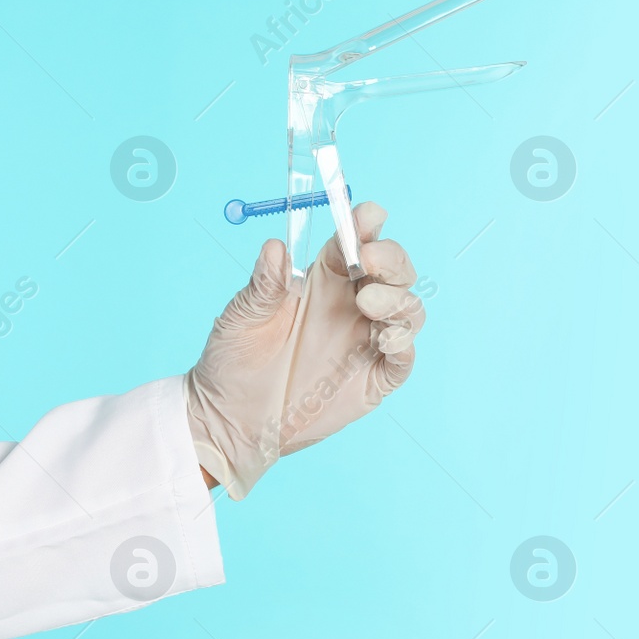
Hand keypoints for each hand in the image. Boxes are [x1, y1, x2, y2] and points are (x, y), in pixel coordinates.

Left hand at [184, 202, 424, 498]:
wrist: (231, 421)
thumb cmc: (233, 363)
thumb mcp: (242, 318)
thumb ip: (264, 284)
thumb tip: (274, 247)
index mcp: (322, 280)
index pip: (355, 242)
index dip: (365, 225)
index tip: (365, 217)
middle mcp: (350, 306)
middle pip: (393, 270)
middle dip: (392, 259)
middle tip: (369, 261)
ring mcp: (365, 341)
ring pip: (408, 308)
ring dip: (398, 298)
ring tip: (369, 304)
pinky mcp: (373, 379)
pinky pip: (403, 357)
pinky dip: (404, 342)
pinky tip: (384, 338)